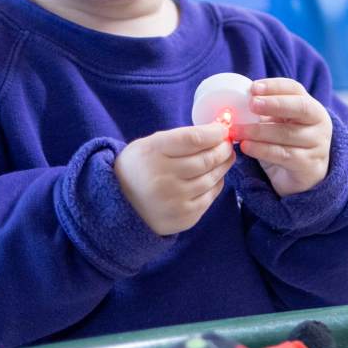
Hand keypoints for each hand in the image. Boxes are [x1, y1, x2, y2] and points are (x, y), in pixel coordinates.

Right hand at [114, 123, 233, 235]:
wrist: (120, 205)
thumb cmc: (141, 168)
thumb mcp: (150, 145)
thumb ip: (182, 137)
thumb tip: (219, 131)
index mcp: (152, 153)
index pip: (193, 139)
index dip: (214, 133)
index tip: (223, 130)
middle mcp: (162, 178)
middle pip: (206, 160)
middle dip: (223, 149)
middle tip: (227, 144)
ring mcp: (174, 201)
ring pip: (211, 178)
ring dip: (223, 166)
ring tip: (225, 158)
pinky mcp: (184, 218)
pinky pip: (210, 197)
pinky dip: (216, 184)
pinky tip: (214, 177)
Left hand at [238, 78, 333, 197]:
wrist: (303, 176)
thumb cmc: (286, 144)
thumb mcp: (279, 124)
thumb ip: (264, 112)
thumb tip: (234, 102)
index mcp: (311, 107)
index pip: (296, 89)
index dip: (275, 86)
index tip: (253, 88)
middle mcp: (319, 123)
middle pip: (300, 107)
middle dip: (274, 103)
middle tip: (252, 104)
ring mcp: (317, 145)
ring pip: (287, 133)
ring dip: (258, 131)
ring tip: (236, 130)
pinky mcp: (309, 165)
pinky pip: (283, 155)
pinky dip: (261, 150)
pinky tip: (245, 147)